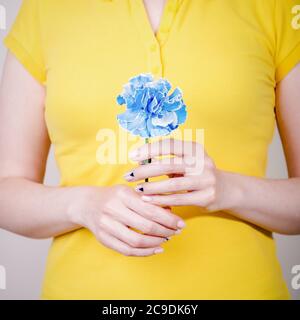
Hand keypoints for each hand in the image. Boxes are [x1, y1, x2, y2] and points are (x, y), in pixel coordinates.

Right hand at [67, 184, 185, 256]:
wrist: (87, 204)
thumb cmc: (113, 196)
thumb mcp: (130, 191)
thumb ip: (149, 200)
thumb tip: (170, 212)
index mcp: (122, 194)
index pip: (150, 209)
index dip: (168, 219)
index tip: (180, 223)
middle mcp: (112, 210)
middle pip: (145, 226)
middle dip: (165, 231)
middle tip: (176, 232)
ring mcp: (106, 226)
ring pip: (137, 241)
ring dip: (156, 243)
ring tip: (167, 239)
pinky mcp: (103, 239)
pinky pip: (127, 251)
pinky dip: (145, 253)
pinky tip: (156, 249)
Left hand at [124, 138, 231, 210]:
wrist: (226, 189)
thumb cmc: (199, 173)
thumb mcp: (188, 161)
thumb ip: (168, 160)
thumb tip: (140, 162)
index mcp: (195, 149)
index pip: (170, 145)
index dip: (150, 149)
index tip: (133, 155)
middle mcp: (202, 162)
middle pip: (168, 165)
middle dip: (145, 170)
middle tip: (129, 175)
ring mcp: (206, 180)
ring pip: (173, 184)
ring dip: (152, 187)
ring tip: (137, 188)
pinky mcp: (206, 197)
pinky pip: (179, 199)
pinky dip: (161, 200)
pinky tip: (148, 200)